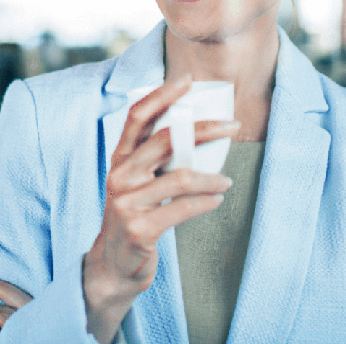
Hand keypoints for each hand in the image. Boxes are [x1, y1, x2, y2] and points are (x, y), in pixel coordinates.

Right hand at [83, 76, 237, 342]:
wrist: (113, 265)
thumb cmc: (134, 217)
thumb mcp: (138, 183)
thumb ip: (157, 160)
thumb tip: (198, 133)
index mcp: (119, 159)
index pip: (136, 117)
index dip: (161, 95)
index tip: (187, 81)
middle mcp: (120, 175)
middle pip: (165, 139)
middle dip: (204, 129)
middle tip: (233, 126)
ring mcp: (127, 202)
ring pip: (181, 177)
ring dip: (212, 177)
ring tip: (226, 181)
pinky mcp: (140, 228)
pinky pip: (182, 208)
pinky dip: (206, 202)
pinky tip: (216, 200)